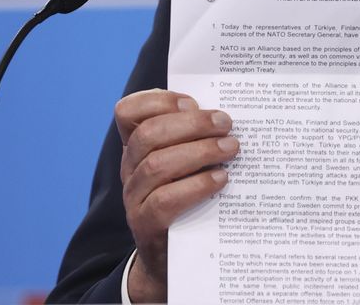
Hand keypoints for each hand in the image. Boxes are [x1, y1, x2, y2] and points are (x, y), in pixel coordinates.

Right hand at [115, 88, 238, 302]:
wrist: (175, 259)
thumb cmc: (190, 198)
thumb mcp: (187, 163)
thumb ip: (196, 137)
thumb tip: (226, 114)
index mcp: (138, 147)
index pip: (128, 111)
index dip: (158, 101)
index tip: (192, 103)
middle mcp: (130, 169)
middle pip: (148, 134)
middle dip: (192, 124)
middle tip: (226, 123)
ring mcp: (134, 198)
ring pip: (157, 165)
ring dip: (200, 152)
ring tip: (231, 148)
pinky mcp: (145, 225)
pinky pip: (165, 200)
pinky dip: (197, 186)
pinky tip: (221, 180)